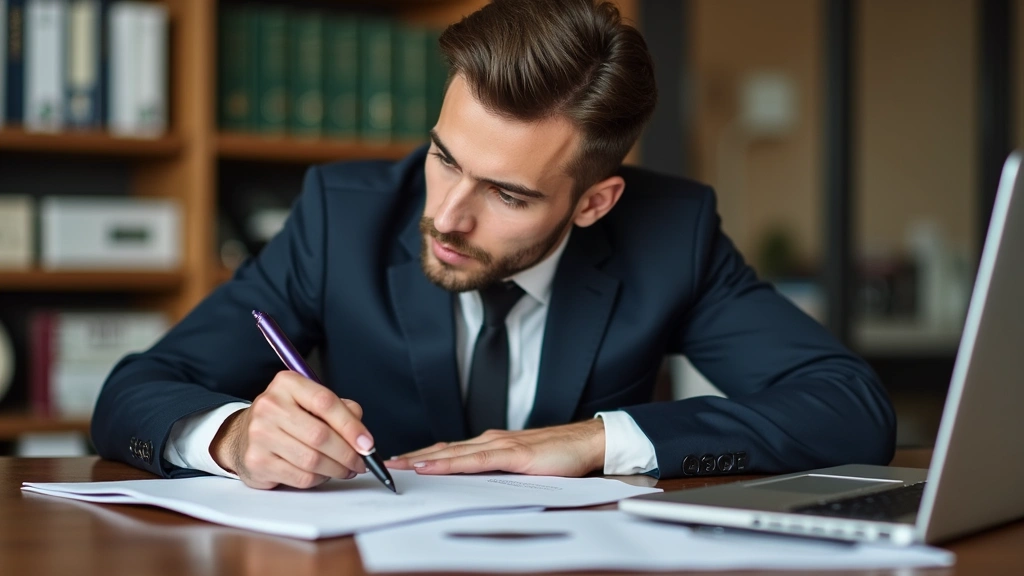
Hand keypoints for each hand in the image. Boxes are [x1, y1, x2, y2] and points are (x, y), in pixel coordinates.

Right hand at [211, 370, 372, 489]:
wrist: (242, 436)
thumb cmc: (286, 418)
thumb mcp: (310, 403)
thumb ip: (340, 410)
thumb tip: (362, 434)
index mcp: (287, 384)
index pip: (326, 402)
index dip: (352, 426)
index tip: (368, 443)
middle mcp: (270, 406)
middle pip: (320, 435)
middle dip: (348, 454)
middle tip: (361, 462)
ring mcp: (260, 435)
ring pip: (312, 460)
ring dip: (337, 469)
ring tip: (346, 469)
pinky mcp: (257, 462)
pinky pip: (300, 477)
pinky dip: (319, 479)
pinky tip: (323, 474)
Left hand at [386, 419, 605, 476]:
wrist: (587, 442)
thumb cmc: (559, 455)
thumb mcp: (521, 467)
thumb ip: (498, 472)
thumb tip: (474, 485)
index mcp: (492, 444)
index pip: (450, 451)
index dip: (423, 457)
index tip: (400, 464)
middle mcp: (491, 440)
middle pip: (444, 450)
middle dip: (414, 458)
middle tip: (386, 465)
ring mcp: (500, 445)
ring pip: (454, 454)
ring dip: (424, 460)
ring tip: (399, 467)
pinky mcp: (513, 454)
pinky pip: (475, 460)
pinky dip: (450, 464)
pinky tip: (433, 467)